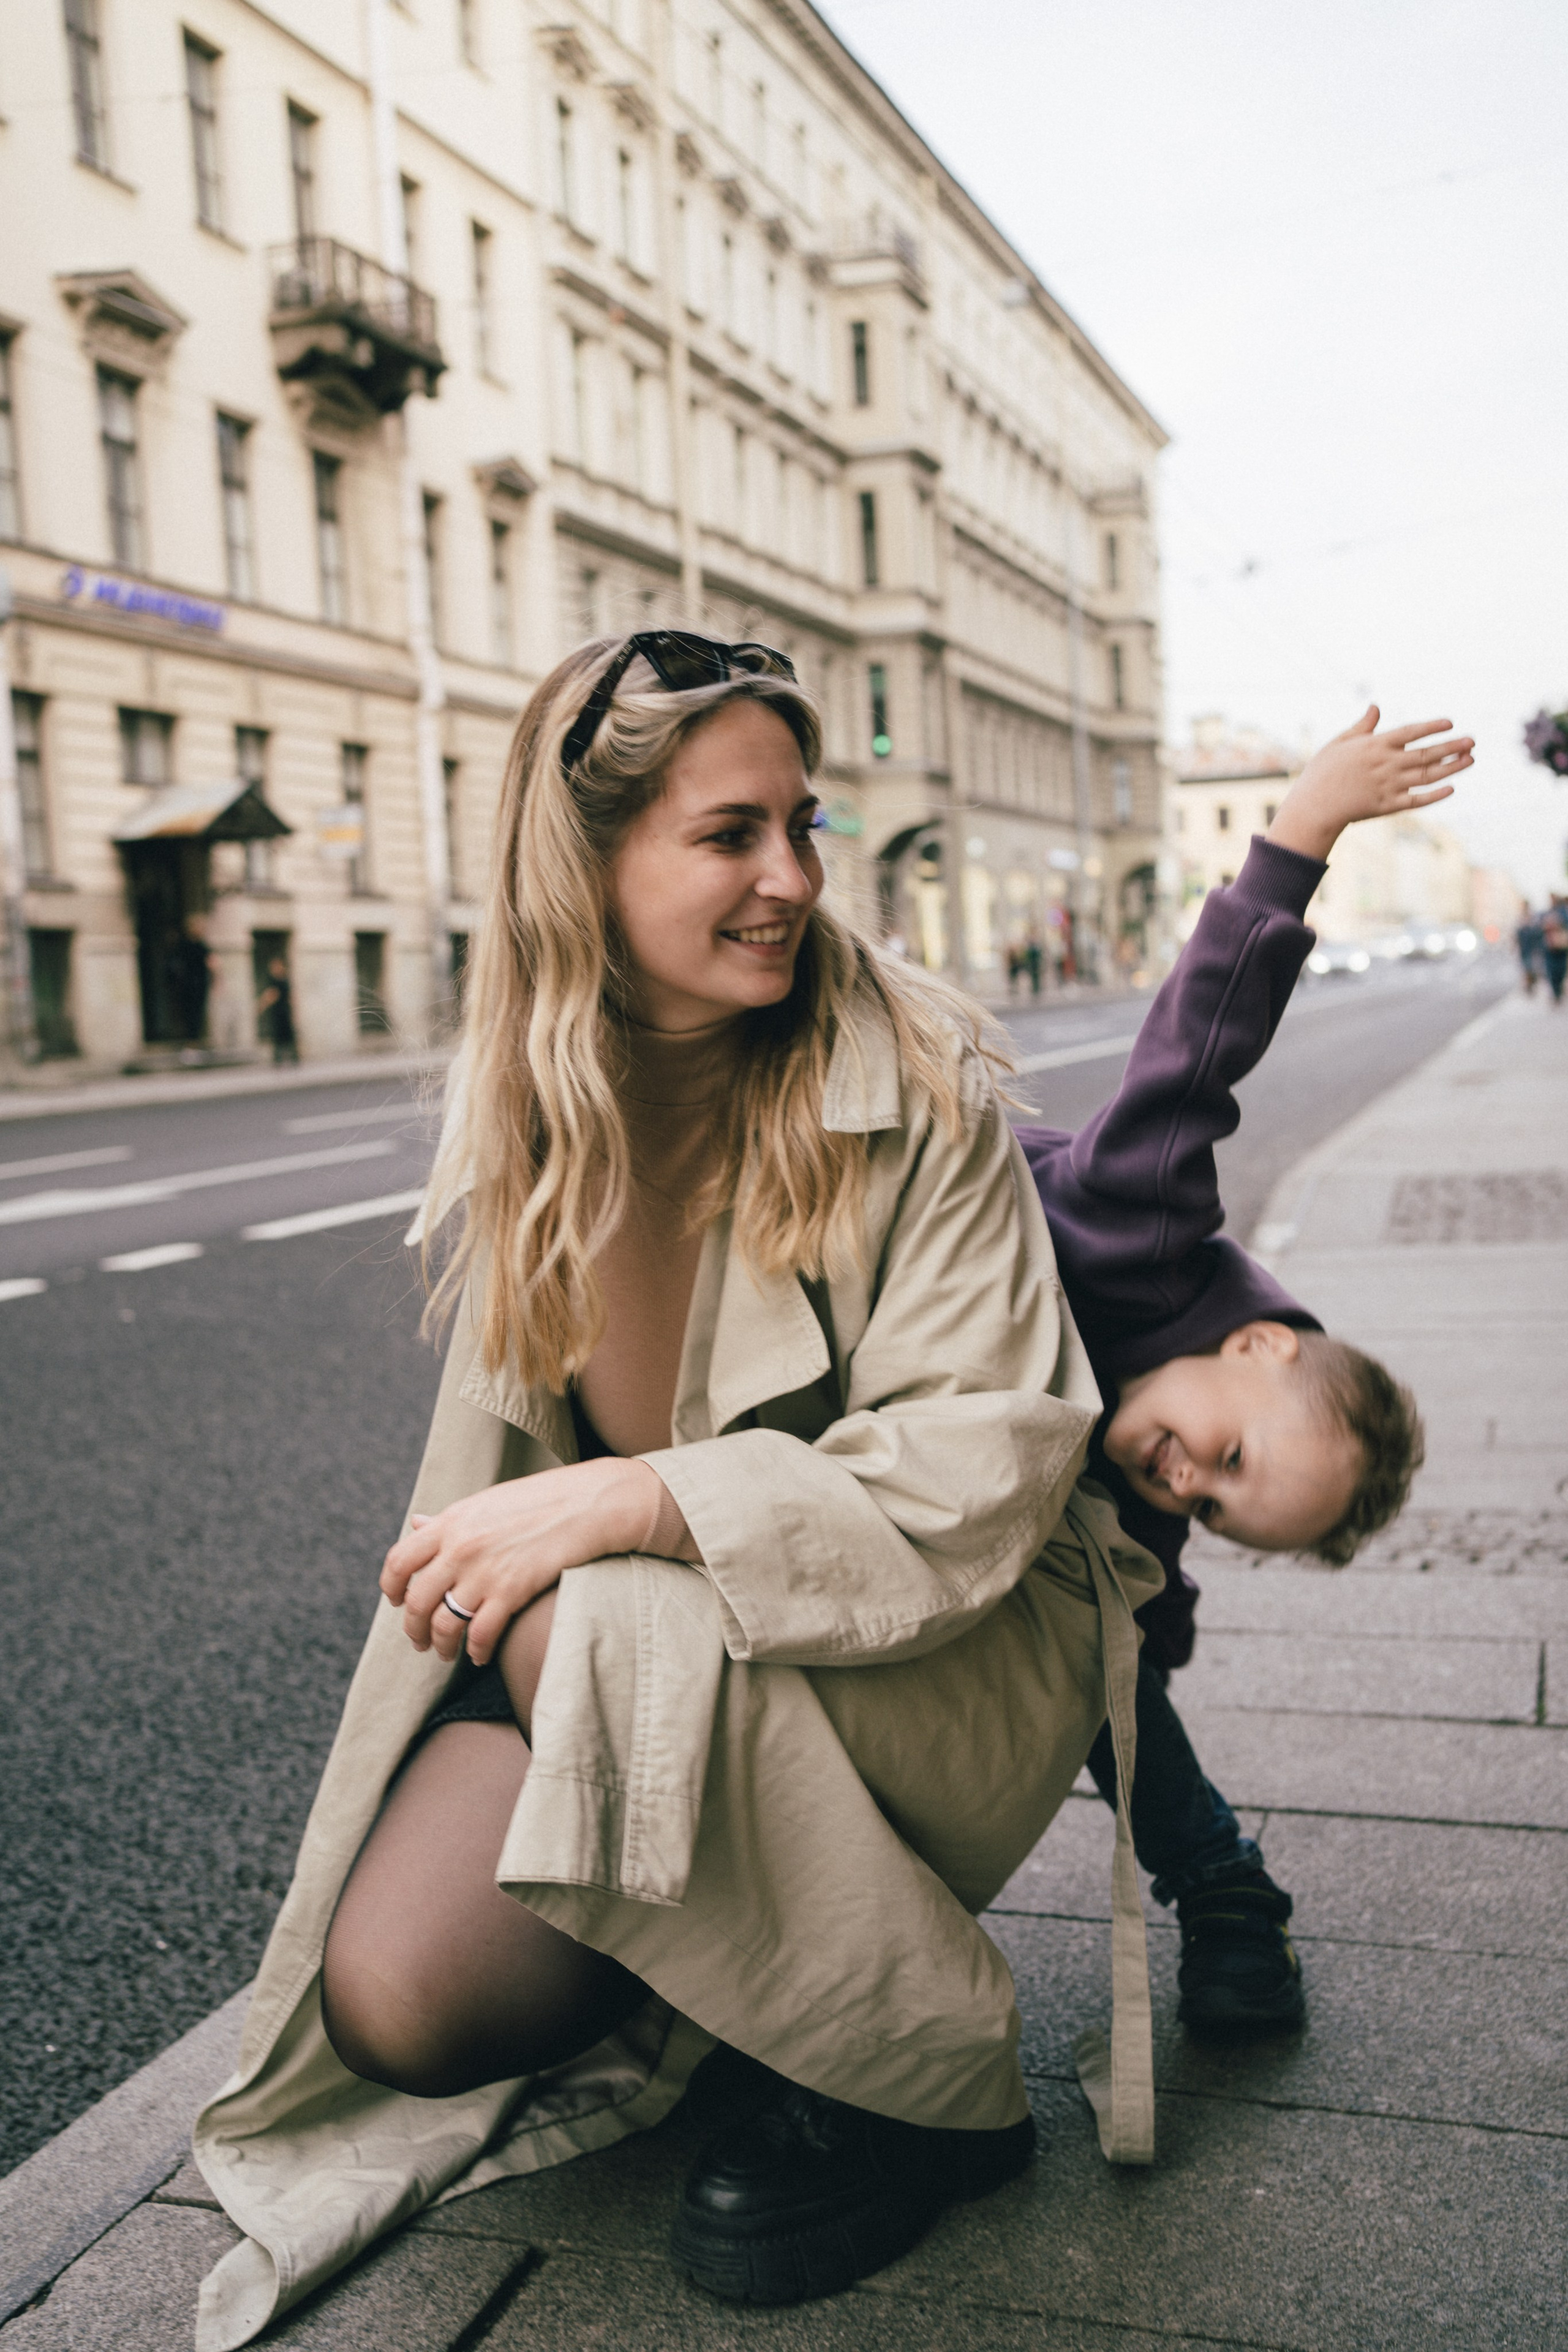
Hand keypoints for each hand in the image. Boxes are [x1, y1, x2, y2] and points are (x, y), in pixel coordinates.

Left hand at [380, 1455, 665, 1665]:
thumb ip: (448, 1520)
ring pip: (444, 1624)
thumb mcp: (485, 1502)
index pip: (398, 1560)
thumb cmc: (539, 1500)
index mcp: (450, 1522)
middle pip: (417, 1601)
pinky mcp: (511, 1592)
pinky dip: (477, 1651)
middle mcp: (459, 1548)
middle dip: (414, 1629)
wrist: (587, 1504)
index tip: (397, 1602)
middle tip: (420, 1642)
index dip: (391, 1588)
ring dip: (441, 1646)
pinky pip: (481, 1635)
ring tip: (446, 1654)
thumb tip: (416, 1524)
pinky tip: (480, 1656)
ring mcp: (484, 1571)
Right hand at [1266, 706, 1473, 862]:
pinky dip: (1435, 795)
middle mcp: (1386, 764)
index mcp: (1375, 746)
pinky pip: (1417, 800)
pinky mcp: (1388, 806)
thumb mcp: (1339, 743)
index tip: (1450, 723)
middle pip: (1426, 753)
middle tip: (1473, 740)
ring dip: (1452, 767)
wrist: (1313, 806)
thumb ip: (1363, 726)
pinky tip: (1452, 788)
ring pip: (1427, 775)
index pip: (1410, 732)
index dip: (1432, 727)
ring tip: (1471, 759)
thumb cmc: (1323, 772)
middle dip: (1452, 746)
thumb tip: (1376, 706)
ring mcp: (1388, 786)